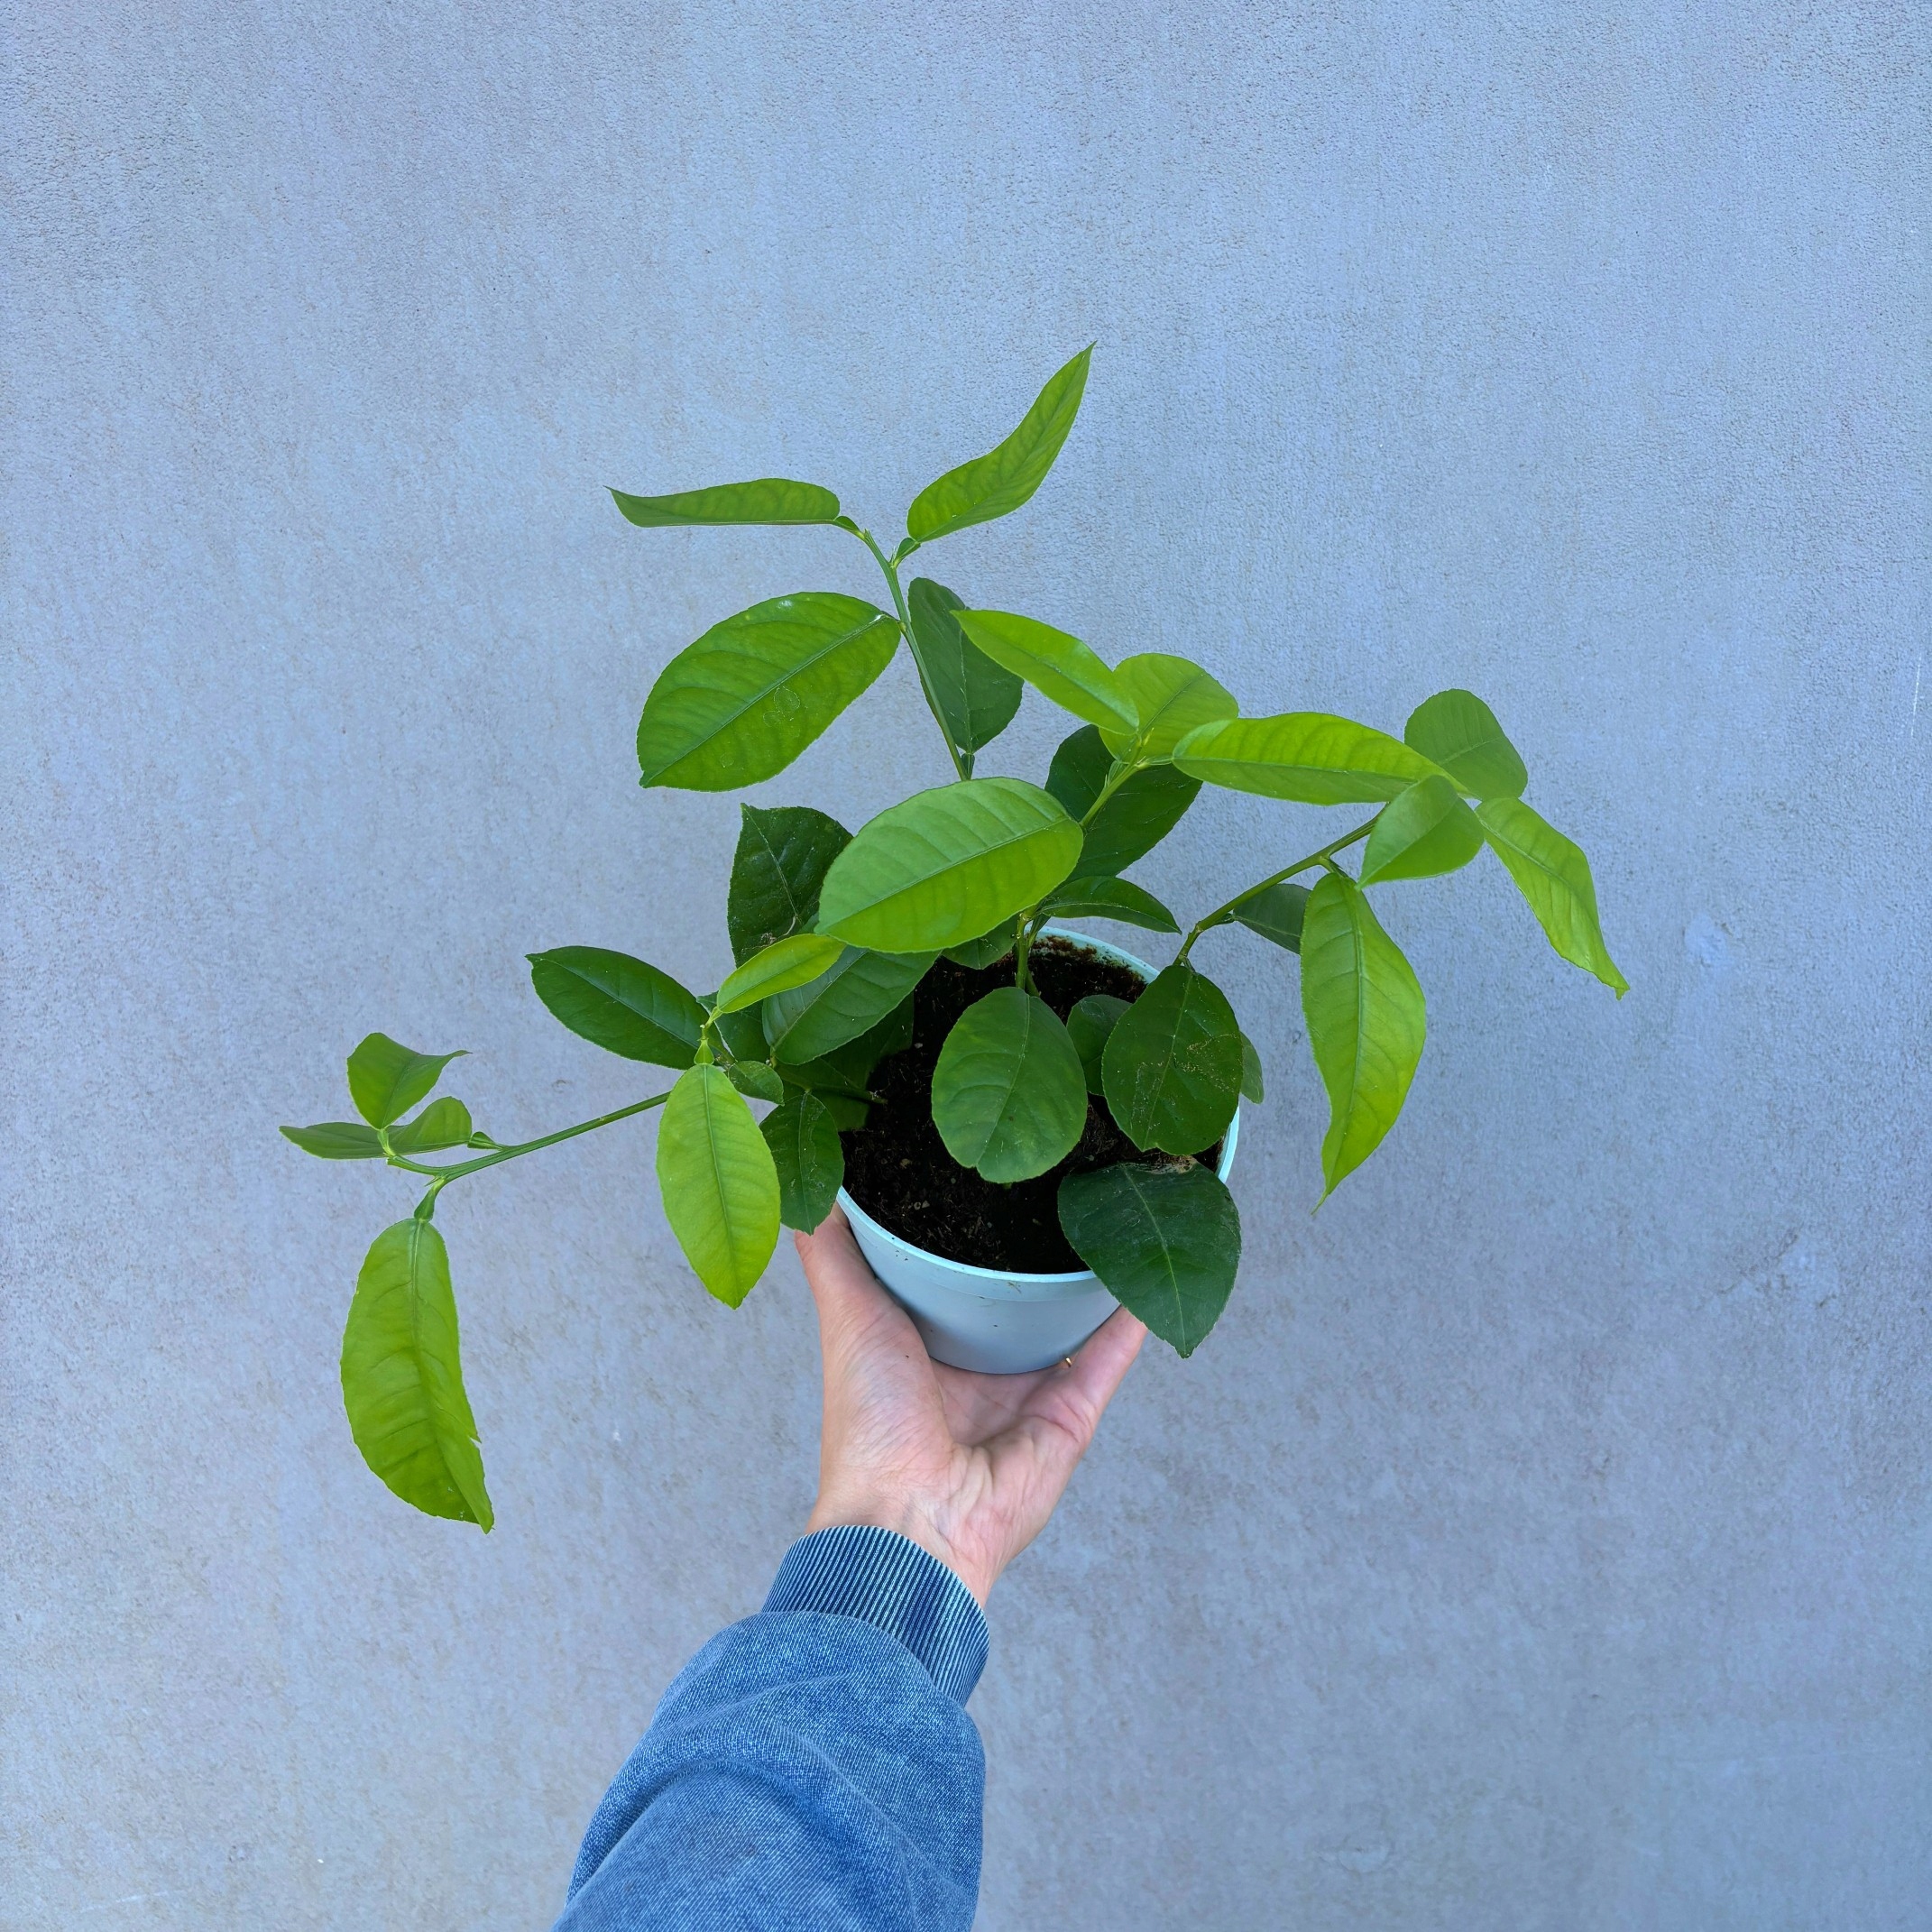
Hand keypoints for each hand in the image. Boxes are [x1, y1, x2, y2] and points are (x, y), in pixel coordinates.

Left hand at [797, 1208, 1146, 1605]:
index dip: (959, 1231)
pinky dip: (1128, 1324)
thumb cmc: (868, 1427)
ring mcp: (1025, 1397)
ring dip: (1089, 1282)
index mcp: (919, 1349)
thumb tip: (808, 1187)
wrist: (911, 1520)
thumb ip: (831, 1252)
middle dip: (1031, 1252)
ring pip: (1066, 1325)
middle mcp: (973, 1373)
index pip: (947, 1278)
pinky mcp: (1068, 1420)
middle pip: (1013, 1300)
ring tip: (1111, 1217)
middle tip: (1054, 1183)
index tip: (976, 1171)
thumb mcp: (845, 1315)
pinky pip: (1105, 1361)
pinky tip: (1143, 1279)